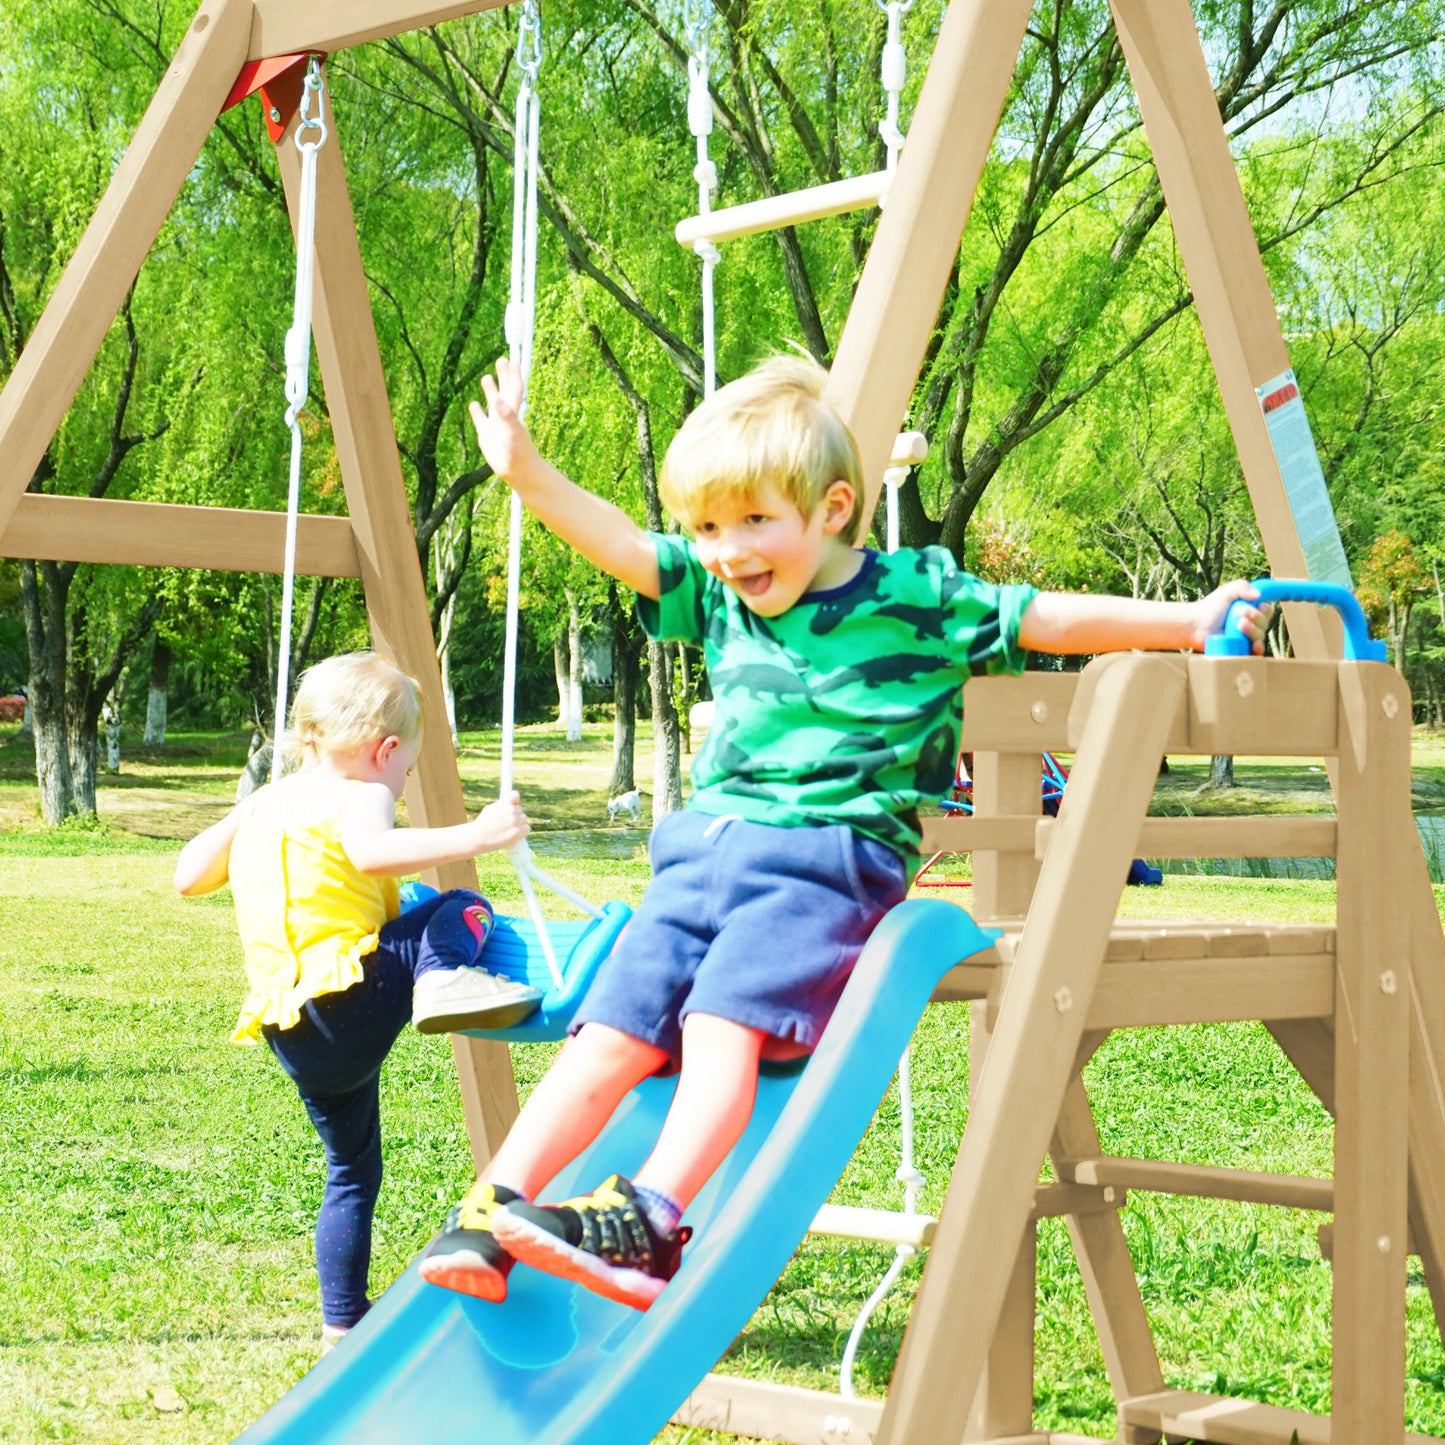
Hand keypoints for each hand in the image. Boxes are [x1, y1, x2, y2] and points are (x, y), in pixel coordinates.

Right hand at [469, 357, 541, 487]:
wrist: (518, 472)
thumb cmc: (518, 453)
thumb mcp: (513, 432)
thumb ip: (506, 416)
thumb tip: (498, 401)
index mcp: (513, 411)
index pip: (514, 388)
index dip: (513, 374)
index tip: (512, 359)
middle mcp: (504, 415)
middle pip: (504, 390)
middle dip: (503, 375)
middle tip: (501, 359)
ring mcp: (495, 424)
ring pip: (492, 403)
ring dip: (490, 390)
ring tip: (486, 377)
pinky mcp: (486, 435)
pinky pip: (481, 419)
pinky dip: (477, 411)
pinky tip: (473, 404)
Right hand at [473, 791, 530, 852]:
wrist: (479, 838)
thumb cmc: (482, 824)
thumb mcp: (490, 809)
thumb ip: (501, 805)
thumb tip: (510, 802)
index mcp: (505, 802)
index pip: (515, 795)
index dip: (514, 800)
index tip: (513, 804)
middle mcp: (512, 810)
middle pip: (519, 810)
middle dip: (514, 815)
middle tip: (505, 822)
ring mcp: (517, 820)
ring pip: (523, 819)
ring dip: (518, 823)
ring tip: (507, 829)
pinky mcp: (520, 831)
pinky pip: (527, 828)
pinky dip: (522, 831)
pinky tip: (514, 833)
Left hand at [1193, 581, 1273, 654]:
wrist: (1195, 625)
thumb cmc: (1210, 608)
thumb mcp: (1226, 592)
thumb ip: (1241, 587)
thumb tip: (1258, 595)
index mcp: (1252, 610)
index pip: (1268, 610)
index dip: (1265, 608)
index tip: (1258, 604)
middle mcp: (1252, 624)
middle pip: (1265, 623)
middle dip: (1256, 616)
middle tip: (1240, 612)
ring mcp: (1247, 638)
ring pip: (1260, 636)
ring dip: (1252, 629)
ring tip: (1238, 625)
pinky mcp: (1241, 650)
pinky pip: (1255, 653)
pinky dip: (1257, 648)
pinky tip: (1254, 644)